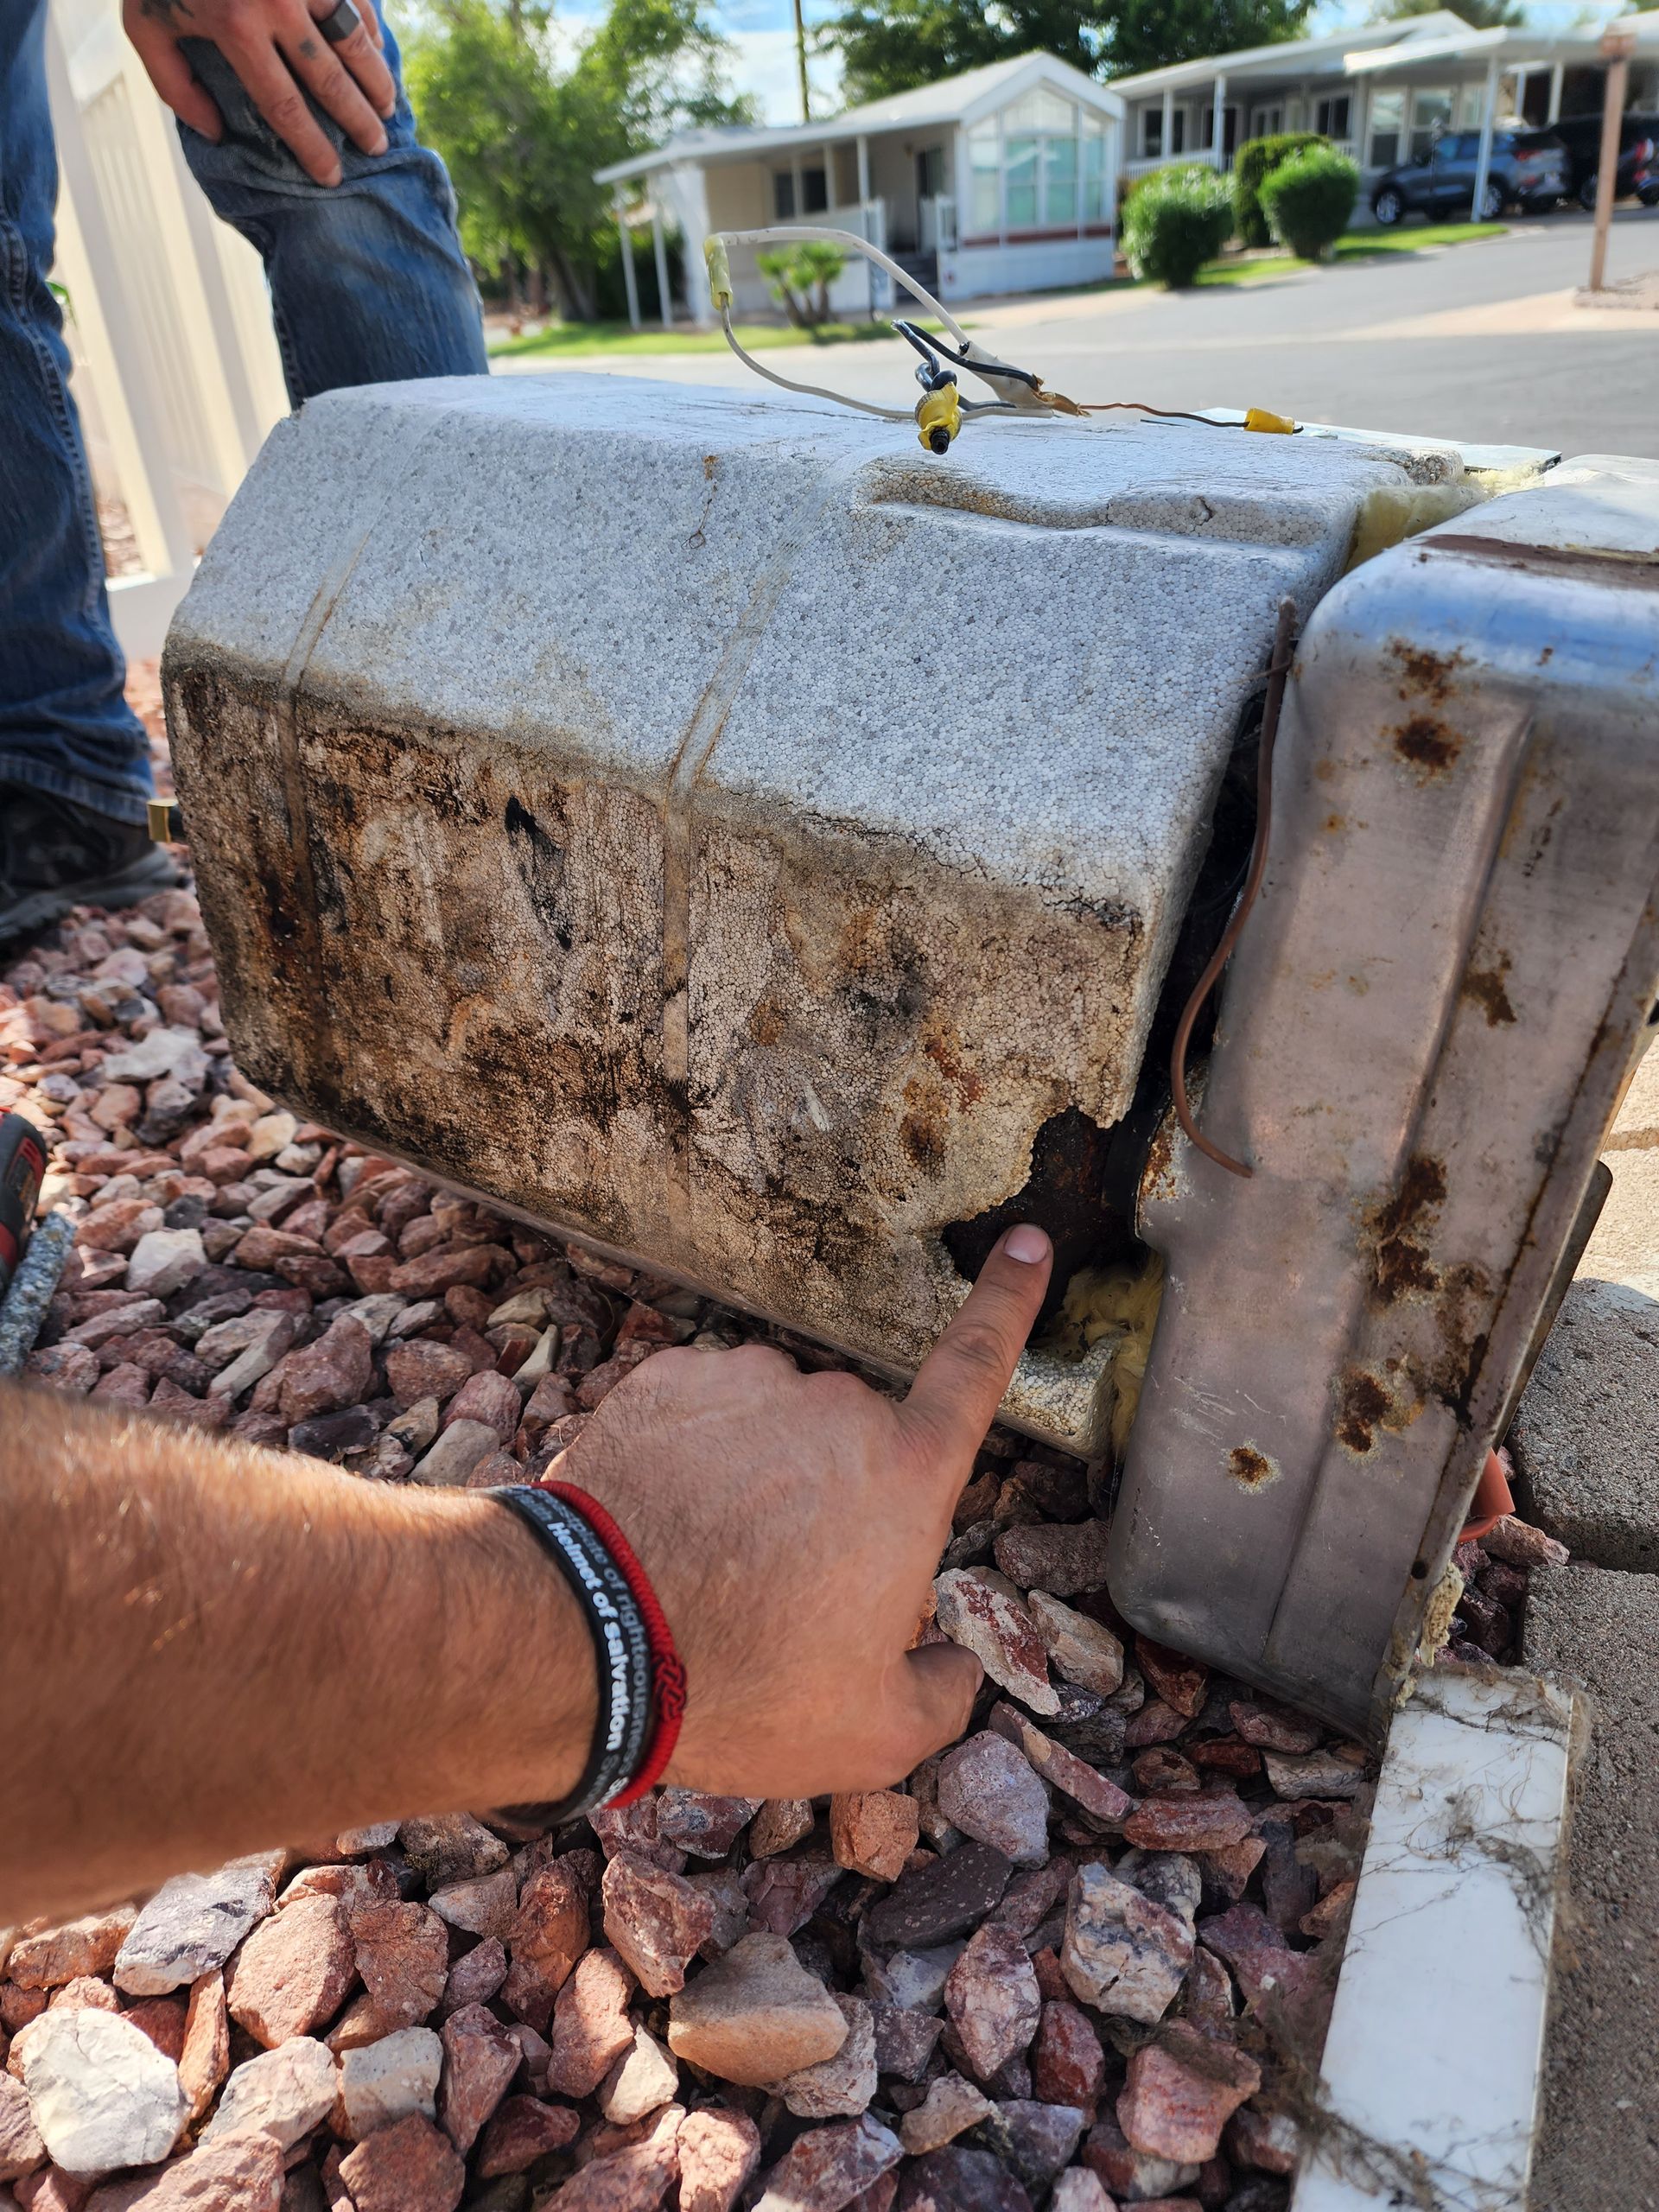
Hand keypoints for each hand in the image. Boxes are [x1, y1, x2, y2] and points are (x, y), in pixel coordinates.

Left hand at [123, 0, 396, 187]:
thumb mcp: (143, 23)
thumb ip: (173, 83)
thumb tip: (216, 134)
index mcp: (235, 26)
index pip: (284, 105)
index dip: (311, 146)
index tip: (330, 174)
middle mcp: (276, 2)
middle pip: (330, 81)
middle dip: (358, 121)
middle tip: (375, 149)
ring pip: (354, 41)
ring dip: (376, 81)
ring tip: (387, 110)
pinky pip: (358, 3)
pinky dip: (371, 34)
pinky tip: (377, 57)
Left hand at [553, 1225, 1053, 1797]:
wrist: (589, 1639)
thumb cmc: (744, 1687)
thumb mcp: (874, 1735)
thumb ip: (941, 1692)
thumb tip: (952, 1665)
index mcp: (907, 1476)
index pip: (976, 1369)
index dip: (1009, 1302)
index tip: (1026, 1240)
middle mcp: (838, 1406)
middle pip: (853, 1445)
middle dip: (832, 1501)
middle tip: (779, 1590)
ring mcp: (748, 1380)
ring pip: (772, 1425)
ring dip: (755, 1477)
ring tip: (709, 1565)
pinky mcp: (669, 1378)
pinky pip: (701, 1412)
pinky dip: (690, 1458)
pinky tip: (665, 1524)